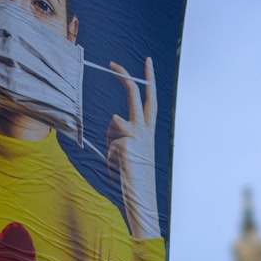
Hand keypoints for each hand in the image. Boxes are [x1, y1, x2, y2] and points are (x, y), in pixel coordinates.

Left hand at [106, 58, 160, 239]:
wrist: (142, 199)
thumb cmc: (134, 177)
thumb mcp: (131, 151)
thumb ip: (123, 133)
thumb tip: (114, 118)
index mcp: (149, 130)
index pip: (151, 98)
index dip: (149, 79)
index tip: (147, 61)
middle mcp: (146, 130)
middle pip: (135, 95)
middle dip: (125, 77)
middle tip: (113, 63)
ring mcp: (137, 136)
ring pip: (113, 124)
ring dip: (111, 143)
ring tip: (120, 163)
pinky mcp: (125, 144)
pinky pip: (110, 144)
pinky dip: (110, 157)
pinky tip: (119, 169)